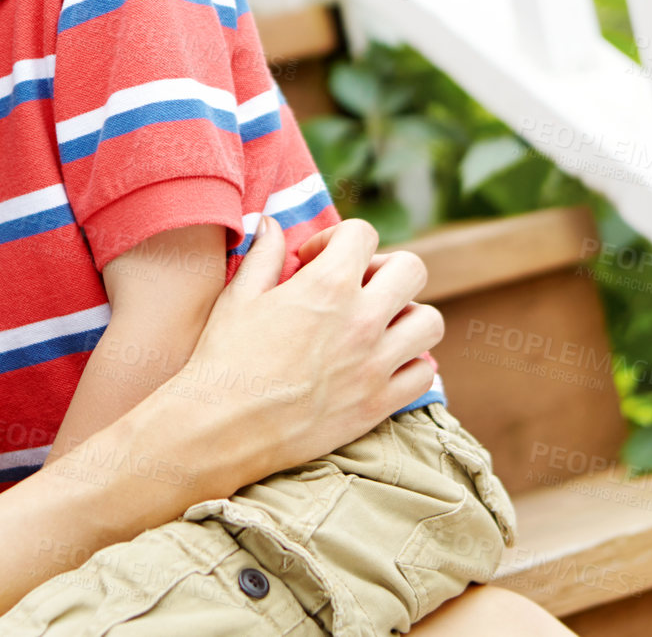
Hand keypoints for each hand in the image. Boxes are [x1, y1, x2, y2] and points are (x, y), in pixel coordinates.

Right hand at [154, 216, 440, 490]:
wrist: (223, 428)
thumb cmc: (225, 359)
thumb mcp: (239, 296)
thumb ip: (264, 254)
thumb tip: (272, 224)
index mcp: (327, 285)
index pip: (363, 234)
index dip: (337, 239)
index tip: (314, 260)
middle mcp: (362, 319)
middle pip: (412, 269)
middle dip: (385, 269)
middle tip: (357, 286)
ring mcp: (376, 364)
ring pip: (429, 322)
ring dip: (407, 315)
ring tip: (378, 324)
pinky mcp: (379, 404)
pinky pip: (424, 373)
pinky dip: (410, 364)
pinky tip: (382, 363)